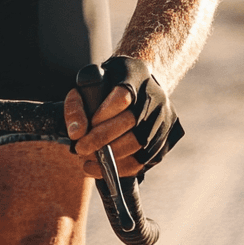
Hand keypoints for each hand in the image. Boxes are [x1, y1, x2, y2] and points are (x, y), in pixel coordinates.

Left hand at [64, 56, 184, 179]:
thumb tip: (76, 133)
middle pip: (131, 123)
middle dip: (102, 140)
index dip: (103, 115)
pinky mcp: (168, 138)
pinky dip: (123, 169)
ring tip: (88, 161)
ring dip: (112, 158)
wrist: (142, 85)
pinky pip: (146, 160)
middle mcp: (155, 96)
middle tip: (80, 149)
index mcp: (135, 75)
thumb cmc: (108, 86)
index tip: (86, 127)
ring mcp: (165, 118)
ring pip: (140, 144)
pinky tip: (104, 169)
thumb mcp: (88, 84)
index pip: (123, 96)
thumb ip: (75, 105)